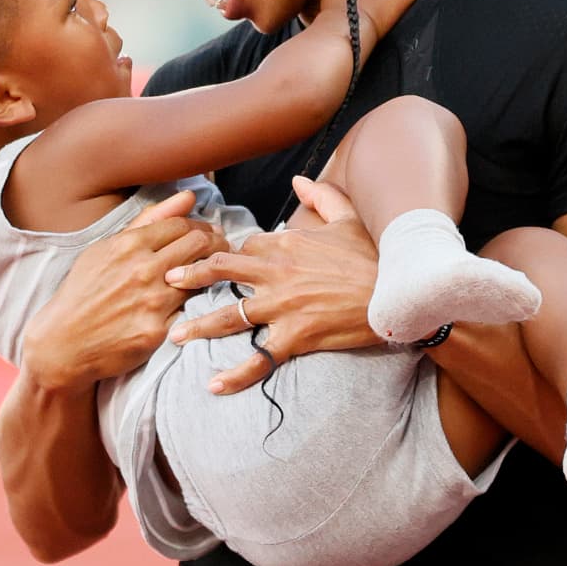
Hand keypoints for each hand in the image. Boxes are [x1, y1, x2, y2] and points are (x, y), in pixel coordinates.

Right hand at [21, 190, 230, 391]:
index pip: (182, 225)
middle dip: (216, 245)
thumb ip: (149, 221)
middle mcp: (142, 270)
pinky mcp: (156, 332)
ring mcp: (151, 302)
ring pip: (201, 278)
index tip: (208, 235)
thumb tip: (189, 196)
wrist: (63, 343)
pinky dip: (197, 305)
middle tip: (221, 252)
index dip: (201, 228)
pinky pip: (190, 311)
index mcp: (128, 245)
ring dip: (212, 275)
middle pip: (199, 246)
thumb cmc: (85, 291)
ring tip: (213, 276)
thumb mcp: (106, 249)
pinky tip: (199, 305)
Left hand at [164, 176, 383, 393]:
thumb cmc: (375, 258)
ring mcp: (284, 306)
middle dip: (190, 276)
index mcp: (287, 243)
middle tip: (165, 282)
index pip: (243, 248)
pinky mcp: (296, 336)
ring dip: (198, 326)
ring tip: (174, 335)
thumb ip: (322, 196)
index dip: (226, 256)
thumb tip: (299, 180)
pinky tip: (213, 385)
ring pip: (230, 316)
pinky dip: (236, 374)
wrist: (400, 295)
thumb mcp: (349, 219)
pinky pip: (259, 358)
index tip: (210, 264)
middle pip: (222, 272)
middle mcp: (278, 273)